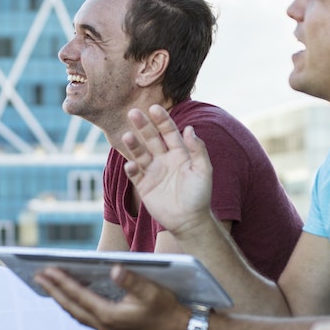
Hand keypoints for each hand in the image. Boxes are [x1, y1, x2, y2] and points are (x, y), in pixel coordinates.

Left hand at [37, 264, 191, 329]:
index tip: (45, 269)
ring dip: (61, 300)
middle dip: (53, 291)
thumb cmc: (168, 309)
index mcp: (110, 316)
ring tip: (49, 286)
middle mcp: (104, 327)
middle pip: (70, 307)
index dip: (60, 282)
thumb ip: (132, 280)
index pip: (78, 296)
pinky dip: (74, 308)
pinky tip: (71, 299)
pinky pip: (85, 320)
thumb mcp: (152, 291)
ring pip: (76, 315)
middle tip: (37, 276)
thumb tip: (115, 268)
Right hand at [120, 105, 216, 240]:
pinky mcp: (144, 186)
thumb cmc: (200, 195)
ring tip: (126, 135)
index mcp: (179, 153)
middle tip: (133, 112)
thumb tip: (190, 128)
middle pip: (150, 139)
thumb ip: (198, 150)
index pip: (169, 132)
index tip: (154, 108)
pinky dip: (131, 169)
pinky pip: (135, 174)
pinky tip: (131, 165)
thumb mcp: (204, 171)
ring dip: (133, 145)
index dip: (162, 120)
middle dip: (142, 126)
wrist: (190, 221)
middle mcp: (164, 160)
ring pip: (140, 154)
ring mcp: (153, 172)